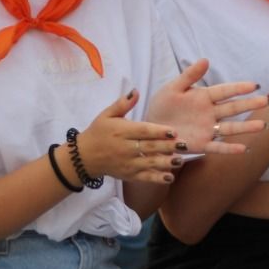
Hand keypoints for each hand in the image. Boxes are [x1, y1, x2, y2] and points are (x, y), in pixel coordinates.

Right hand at [73, 89, 194, 185]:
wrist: (84, 156)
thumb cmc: (98, 132)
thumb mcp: (107, 115)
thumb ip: (123, 104)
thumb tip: (136, 90)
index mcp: (121, 131)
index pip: (143, 131)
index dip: (159, 131)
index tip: (174, 131)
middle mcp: (125, 148)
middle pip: (149, 148)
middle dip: (167, 147)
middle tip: (185, 145)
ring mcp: (127, 163)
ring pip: (149, 163)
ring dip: (166, 163)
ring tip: (180, 160)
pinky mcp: (128, 175)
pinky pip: (144, 177)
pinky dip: (157, 178)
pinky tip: (170, 177)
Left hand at [145, 59, 266, 155]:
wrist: (151, 128)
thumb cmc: (162, 106)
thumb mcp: (172, 88)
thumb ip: (189, 76)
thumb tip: (205, 59)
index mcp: (203, 97)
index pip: (224, 91)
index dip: (239, 88)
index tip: (254, 85)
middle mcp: (209, 113)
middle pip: (233, 108)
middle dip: (249, 105)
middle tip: (266, 101)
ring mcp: (207, 129)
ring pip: (230, 128)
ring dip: (246, 127)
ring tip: (262, 125)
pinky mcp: (201, 144)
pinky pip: (218, 147)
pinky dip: (230, 148)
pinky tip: (244, 148)